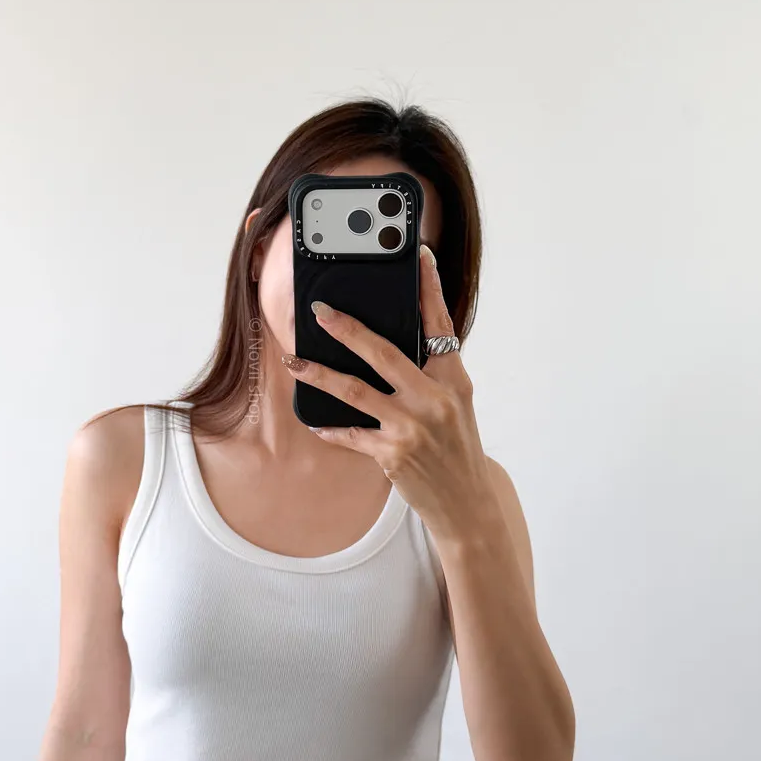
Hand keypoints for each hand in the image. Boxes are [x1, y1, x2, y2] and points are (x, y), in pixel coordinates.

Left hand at [281, 244, 499, 545]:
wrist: (467, 504)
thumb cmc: (457, 449)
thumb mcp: (456, 405)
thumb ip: (431, 375)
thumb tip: (388, 345)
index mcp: (453, 380)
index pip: (440, 325)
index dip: (429, 289)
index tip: (419, 257)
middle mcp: (434, 399)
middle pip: (383, 353)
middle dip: (347, 330)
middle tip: (320, 312)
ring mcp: (411, 427)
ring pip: (354, 391)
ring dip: (318, 374)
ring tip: (294, 360)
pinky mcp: (391, 454)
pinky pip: (350, 434)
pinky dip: (330, 427)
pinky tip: (314, 422)